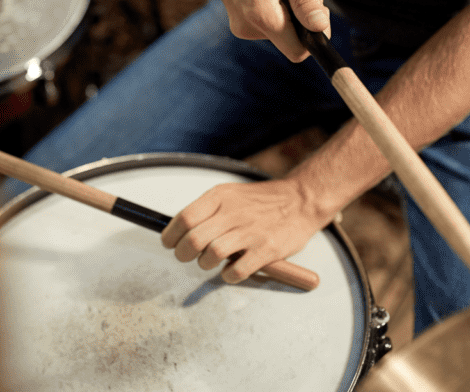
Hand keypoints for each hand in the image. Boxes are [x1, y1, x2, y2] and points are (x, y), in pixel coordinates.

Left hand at [160, 178, 330, 282]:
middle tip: (186, 257)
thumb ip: (207, 210)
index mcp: (221, 197)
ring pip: (212, 255)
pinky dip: (228, 276)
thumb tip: (178, 230)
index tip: (169, 243)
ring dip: (205, 264)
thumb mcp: (231, 194)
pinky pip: (237, 271)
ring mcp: (251, 232)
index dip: (170, 235)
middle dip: (183, 254)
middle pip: (193, 239)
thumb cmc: (261, 202)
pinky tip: (231, 271)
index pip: (184, 218)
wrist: (301, 200)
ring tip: (210, 262)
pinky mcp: (266, 249)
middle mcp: (233, 212)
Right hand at [187, 0, 329, 61]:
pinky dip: (279, 6)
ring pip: (283, 30)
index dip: (316, 35)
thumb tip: (321, 26)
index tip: (316, 7)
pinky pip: (271, 23)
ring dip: (291, 7)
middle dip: (302, 15)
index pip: (298, 51)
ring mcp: (242, 27)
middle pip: (293, 39)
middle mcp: (249, 28)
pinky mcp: (240, 22)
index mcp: (262, 16)